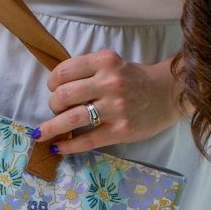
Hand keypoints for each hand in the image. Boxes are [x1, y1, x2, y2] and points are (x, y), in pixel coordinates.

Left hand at [33, 49, 185, 154]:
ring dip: (51, 128)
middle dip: (52, 105)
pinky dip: (68, 146)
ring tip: (42, 133)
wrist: (169, 93)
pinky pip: (86, 140)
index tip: (53, 89)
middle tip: (56, 109)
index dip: (52, 83)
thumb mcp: (112, 65)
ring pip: (72, 119)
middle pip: (63, 96)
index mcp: (105, 62)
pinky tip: (58, 148)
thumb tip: (55, 90)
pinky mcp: (120, 130)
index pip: (64, 71)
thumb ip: (88, 72)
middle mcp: (110, 83)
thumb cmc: (135, 79)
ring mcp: (116, 108)